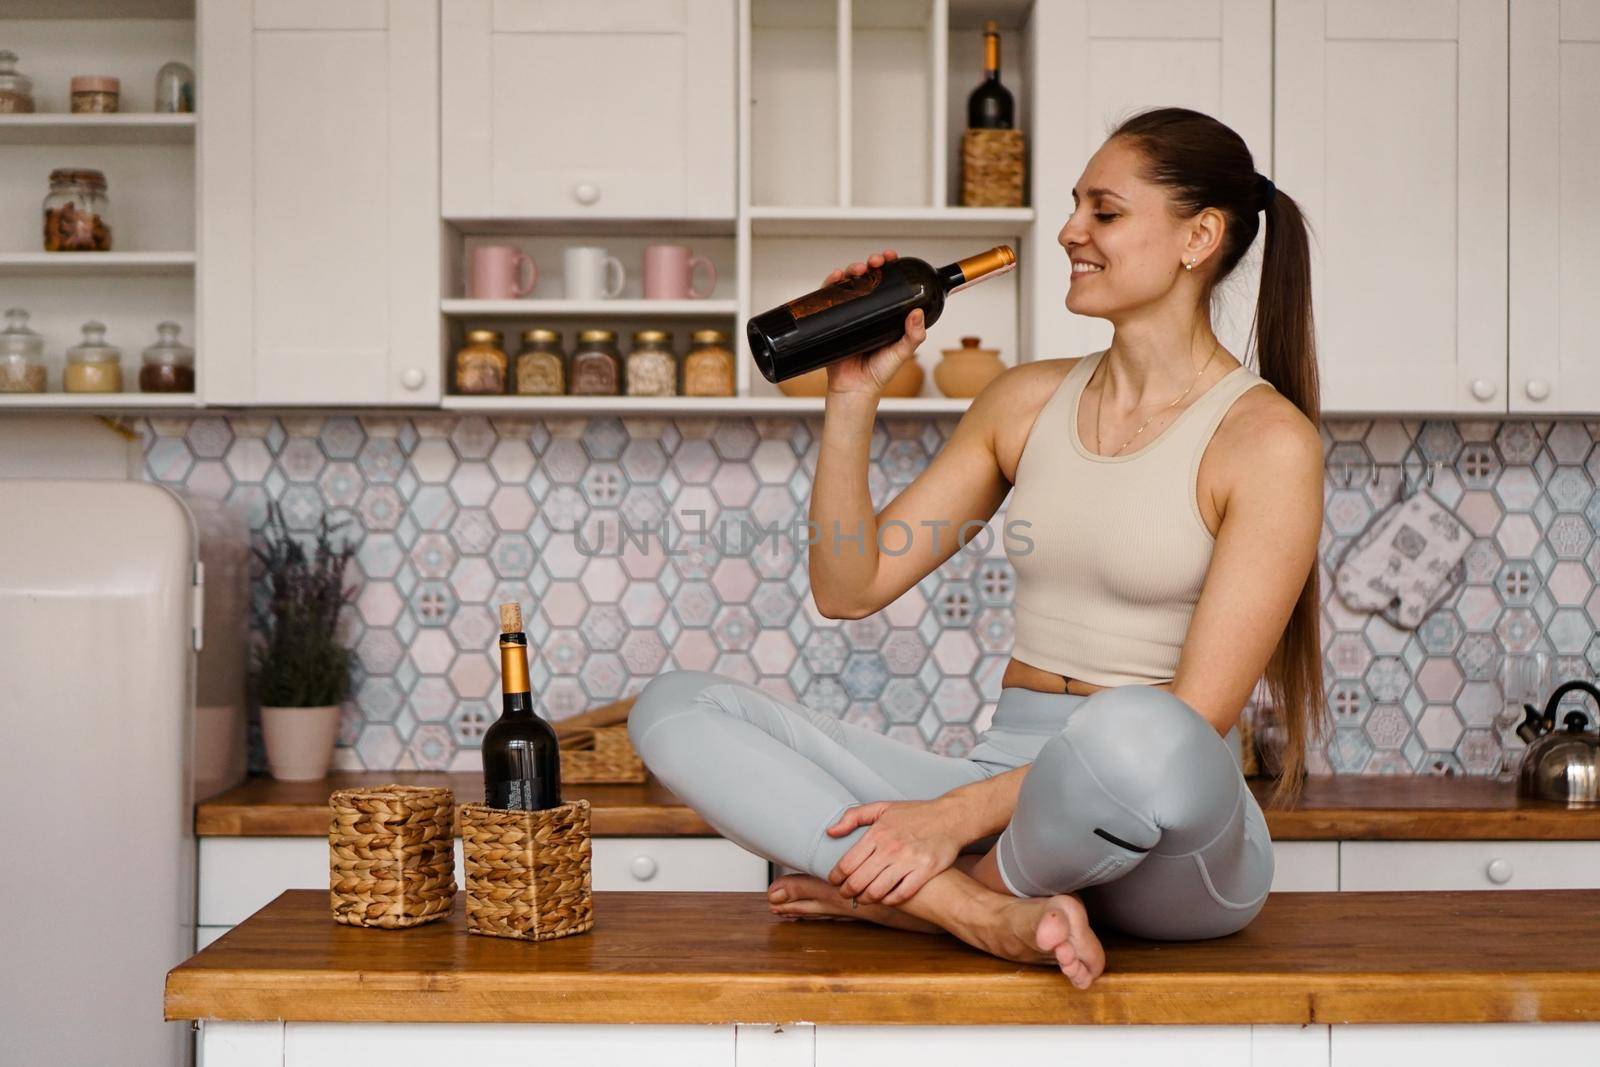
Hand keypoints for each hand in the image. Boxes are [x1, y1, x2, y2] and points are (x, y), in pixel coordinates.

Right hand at [818, 249, 926, 398]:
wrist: (854, 391)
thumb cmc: (878, 374)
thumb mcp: (901, 353)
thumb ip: (913, 336)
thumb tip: (917, 312)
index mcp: (883, 314)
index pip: (886, 284)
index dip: (888, 268)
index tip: (891, 258)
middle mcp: (864, 312)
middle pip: (865, 279)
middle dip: (869, 264)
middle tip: (874, 262)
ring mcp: (846, 315)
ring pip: (847, 285)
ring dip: (850, 270)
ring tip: (856, 269)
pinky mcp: (829, 322)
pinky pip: (825, 300)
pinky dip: (827, 285)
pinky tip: (833, 278)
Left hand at [824, 798, 963, 905]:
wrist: (951, 817)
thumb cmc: (916, 813)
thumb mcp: (882, 808)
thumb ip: (853, 817)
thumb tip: (830, 832)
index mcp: (877, 833)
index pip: (847, 863)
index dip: (836, 877)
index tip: (835, 881)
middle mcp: (890, 848)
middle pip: (858, 881)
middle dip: (847, 892)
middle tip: (846, 894)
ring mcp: (908, 861)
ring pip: (877, 891)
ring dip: (865, 899)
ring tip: (862, 898)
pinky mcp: (925, 871)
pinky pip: (901, 895)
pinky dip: (888, 901)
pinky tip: (884, 899)